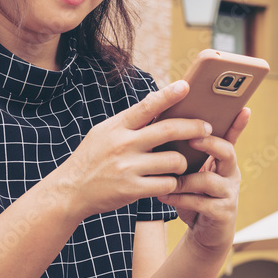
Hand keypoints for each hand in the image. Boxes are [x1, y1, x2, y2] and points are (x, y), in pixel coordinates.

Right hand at [56, 81, 211, 219]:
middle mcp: (123, 144)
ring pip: (174, 160)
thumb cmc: (92, 158)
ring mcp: (128, 168)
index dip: (168, 95)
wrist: (70, 191)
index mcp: (117, 127)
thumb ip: (130, 120)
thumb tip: (155, 99)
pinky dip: (173, 182)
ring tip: (180, 163)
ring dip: (183, 161)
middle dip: (194, 127)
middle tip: (207, 127)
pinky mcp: (132, 190)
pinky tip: (170, 181)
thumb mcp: (104, 132)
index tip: (186, 86)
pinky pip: (167, 183)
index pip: (147, 106)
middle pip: (169, 130)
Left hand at [160, 107, 250, 252]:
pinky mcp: (222, 213)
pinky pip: (200, 202)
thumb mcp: (192, 173)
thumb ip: (187, 155)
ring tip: (167, 180)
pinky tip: (163, 196)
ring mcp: (229, 193)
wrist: (203, 233)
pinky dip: (179, 199)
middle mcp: (231, 174)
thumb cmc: (194, 197)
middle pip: (227, 152)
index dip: (238, 123)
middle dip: (210, 143)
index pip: (232, 136)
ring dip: (185, 179)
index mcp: (223, 161)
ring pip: (209, 180)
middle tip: (191, 138)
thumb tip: (162, 126)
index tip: (244, 108)